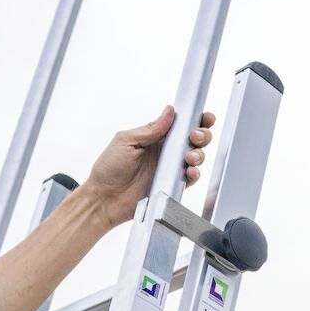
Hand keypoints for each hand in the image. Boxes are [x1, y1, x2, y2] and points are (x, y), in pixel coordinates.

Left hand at [84, 106, 215, 227]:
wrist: (104, 199)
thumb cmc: (108, 170)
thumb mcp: (126, 141)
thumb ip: (150, 129)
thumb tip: (169, 112)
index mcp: (155, 137)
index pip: (180, 124)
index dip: (196, 119)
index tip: (204, 117)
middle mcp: (165, 152)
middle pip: (194, 139)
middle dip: (202, 134)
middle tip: (195, 136)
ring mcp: (170, 169)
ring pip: (196, 157)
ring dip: (199, 154)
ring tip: (190, 156)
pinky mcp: (171, 186)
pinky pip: (190, 179)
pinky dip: (195, 174)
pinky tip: (189, 171)